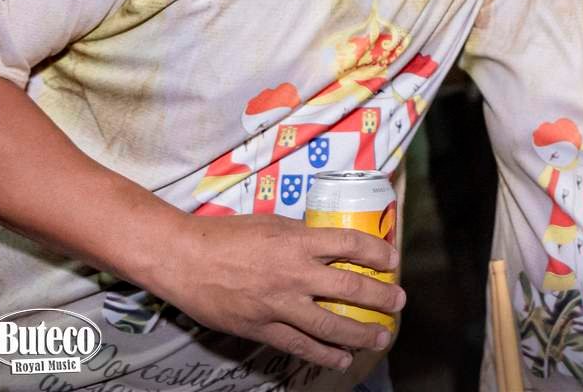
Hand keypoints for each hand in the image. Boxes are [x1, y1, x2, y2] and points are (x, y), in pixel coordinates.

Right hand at [142, 213, 405, 370]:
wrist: (183, 259)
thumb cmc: (226, 235)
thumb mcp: (270, 224)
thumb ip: (301, 236)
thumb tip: (327, 246)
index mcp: (298, 242)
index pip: (350, 244)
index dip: (377, 252)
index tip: (392, 259)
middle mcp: (294, 274)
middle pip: (350, 287)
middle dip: (380, 296)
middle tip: (399, 301)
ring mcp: (279, 305)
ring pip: (330, 324)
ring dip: (361, 332)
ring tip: (381, 336)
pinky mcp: (262, 328)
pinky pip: (300, 345)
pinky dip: (325, 353)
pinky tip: (342, 357)